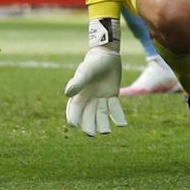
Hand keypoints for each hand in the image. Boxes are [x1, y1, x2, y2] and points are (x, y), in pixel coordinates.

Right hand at [64, 19, 126, 136]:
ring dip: (103, 124)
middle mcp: (88, 99)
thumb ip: (78, 83)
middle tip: (91, 134)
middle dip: (88, 125)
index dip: (73, 117)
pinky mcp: (111, 97)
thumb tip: (67, 93)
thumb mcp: (86, 72)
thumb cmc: (93, 63)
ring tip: (106, 132)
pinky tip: (123, 124)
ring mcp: (100, 99)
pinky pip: (114, 109)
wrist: (107, 56)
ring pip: (100, 115)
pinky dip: (118, 116)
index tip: (73, 125)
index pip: (74, 109)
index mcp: (78, 94)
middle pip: (87, 115)